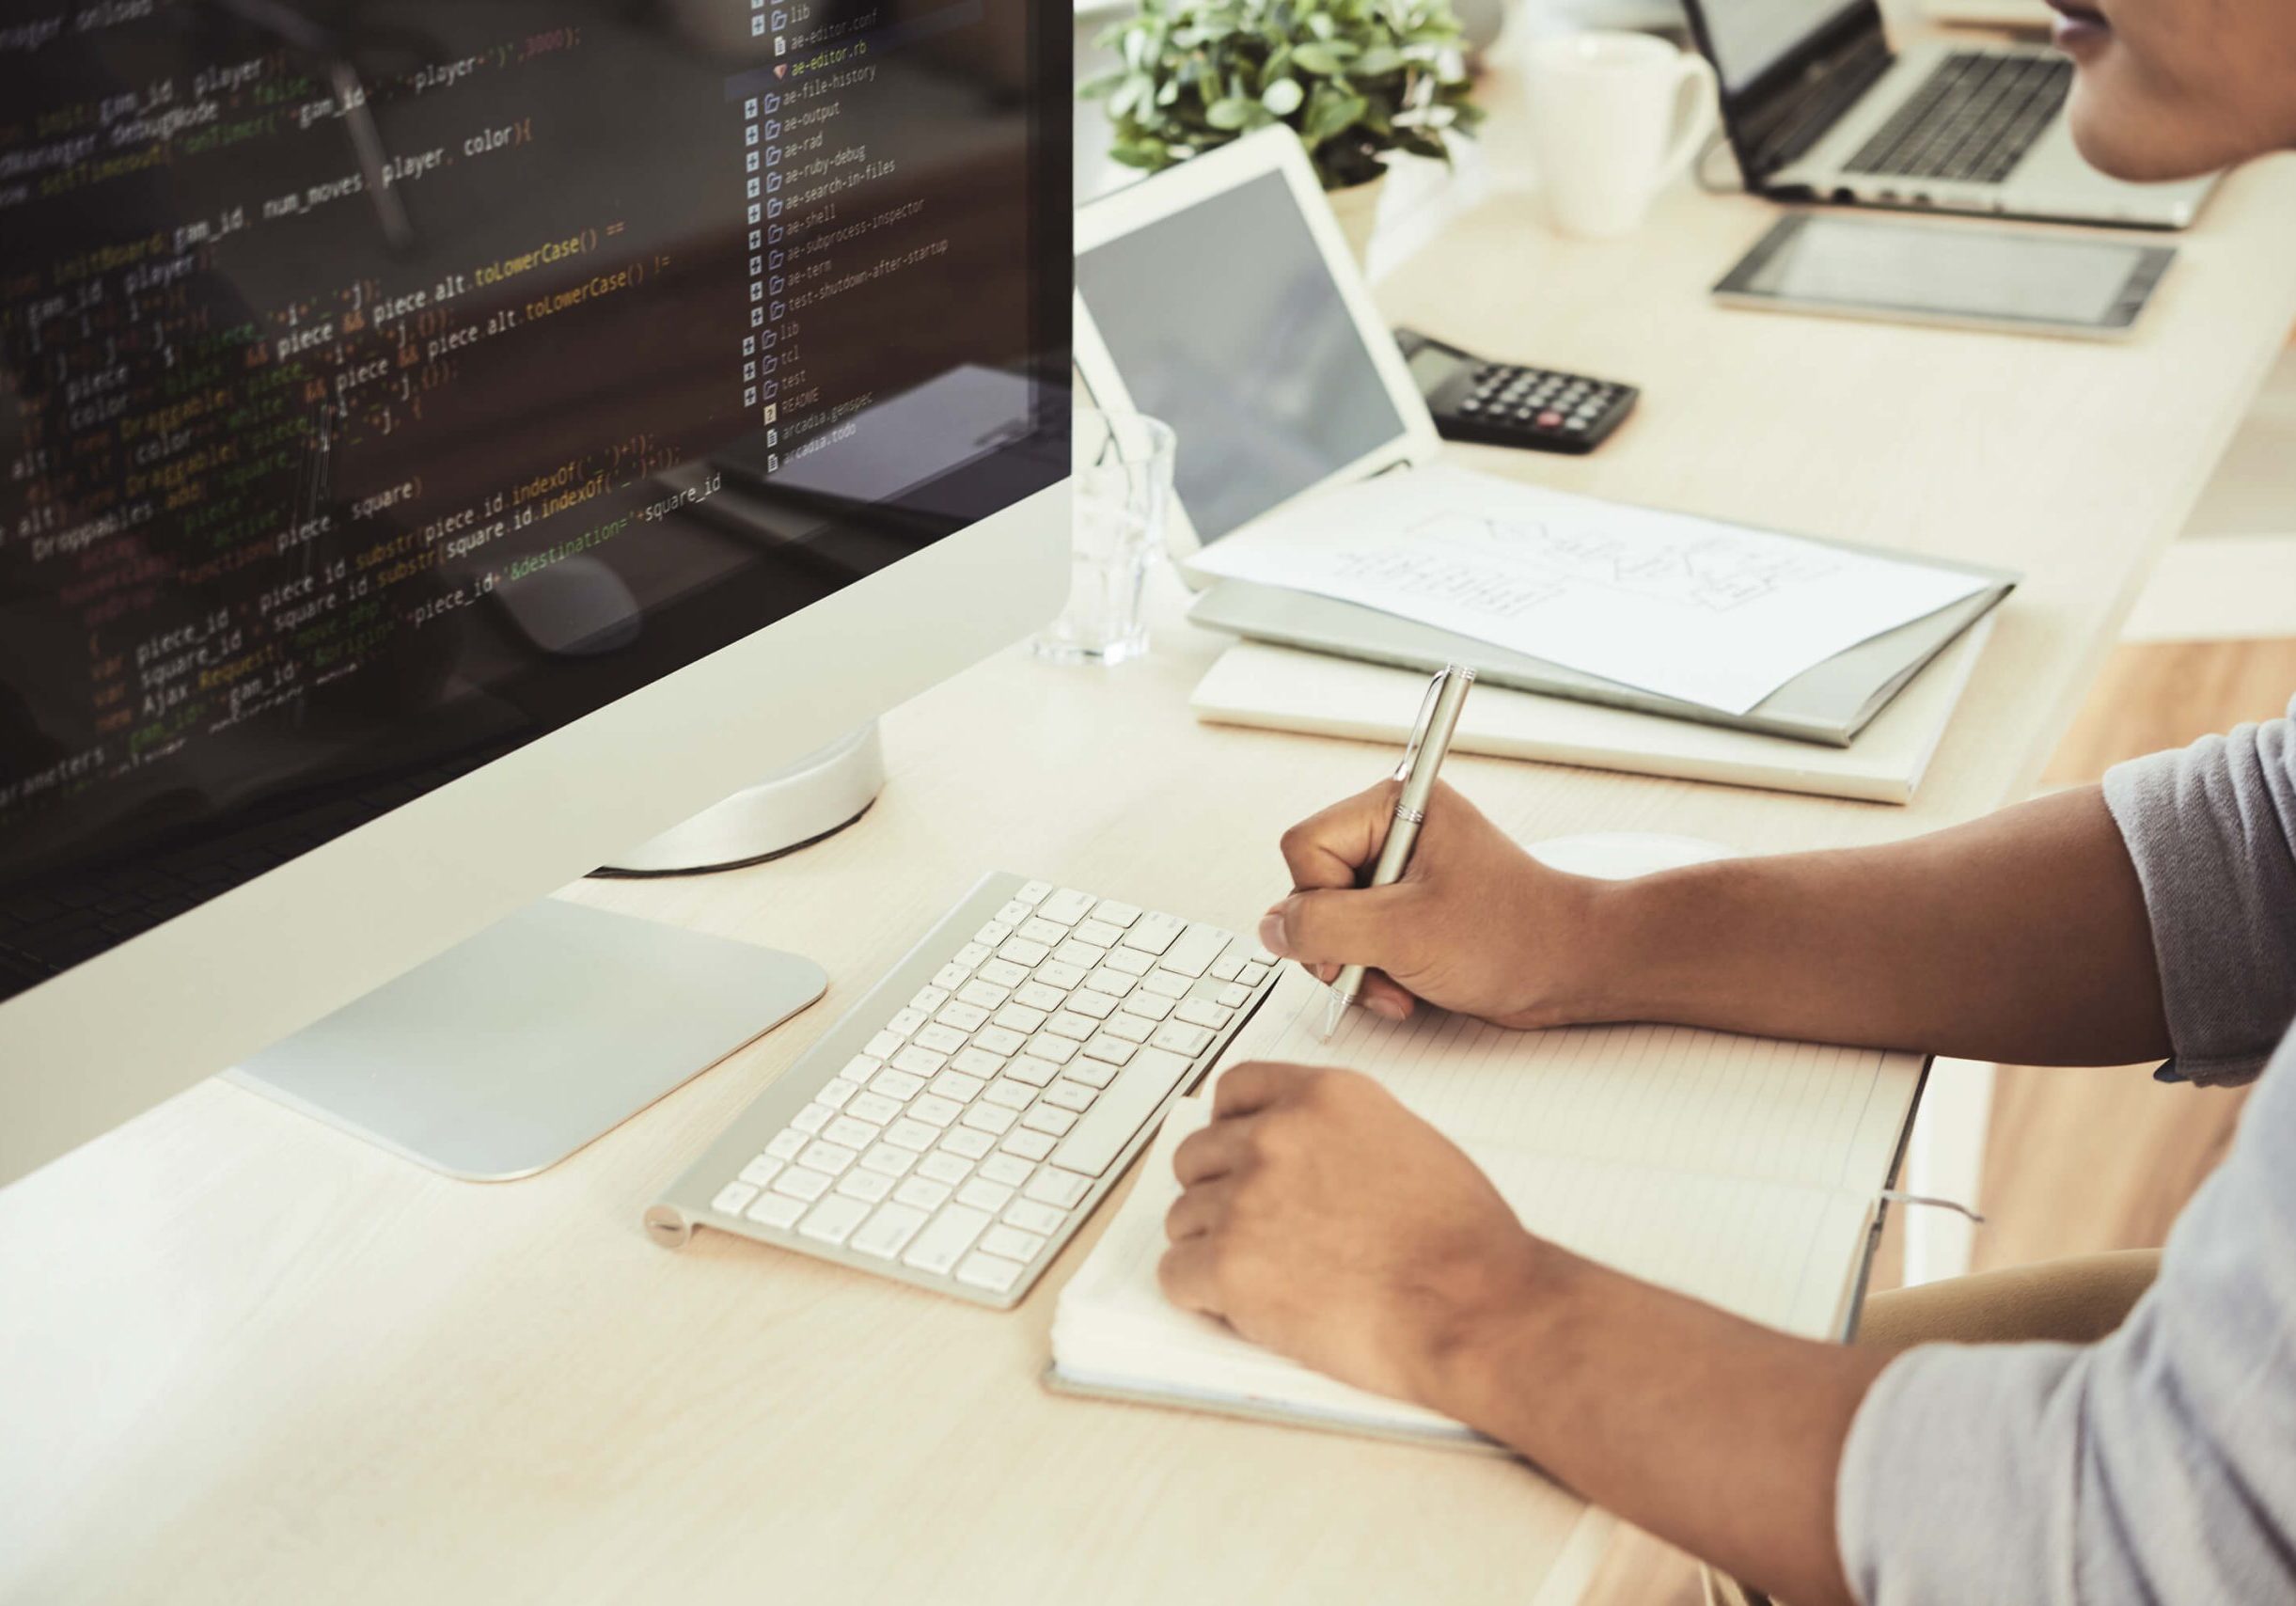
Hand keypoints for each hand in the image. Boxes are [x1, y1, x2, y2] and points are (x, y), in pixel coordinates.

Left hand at [1158, 1061, 1542, 1405]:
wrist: (1473, 1305)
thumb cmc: (1460, 1240)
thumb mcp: (1404, 1141)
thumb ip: (1336, 1135)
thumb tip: (1295, 1158)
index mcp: (1322, 1096)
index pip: (1233, 1089)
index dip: (1229, 1130)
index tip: (1234, 1157)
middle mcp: (1275, 1134)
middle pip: (1195, 1157)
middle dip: (1218, 1196)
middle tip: (1259, 1234)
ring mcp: (1246, 1198)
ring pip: (1182, 1219)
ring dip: (1214, 1250)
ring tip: (1273, 1278)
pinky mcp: (1228, 1264)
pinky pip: (1175, 1275)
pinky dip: (1202, 1296)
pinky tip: (1248, 1306)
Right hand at [1260, 779, 1606, 1027]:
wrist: (1571, 969)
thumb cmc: (1516, 936)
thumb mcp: (1405, 932)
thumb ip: (1324, 926)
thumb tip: (1272, 927)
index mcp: (1397, 806)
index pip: (1305, 847)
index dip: (1319, 899)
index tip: (1361, 929)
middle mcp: (1393, 833)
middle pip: (1311, 887)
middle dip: (1339, 942)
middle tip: (1377, 966)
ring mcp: (1398, 874)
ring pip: (1329, 922)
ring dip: (1356, 966)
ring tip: (1399, 982)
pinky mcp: (1405, 909)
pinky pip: (1355, 941)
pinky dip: (1372, 972)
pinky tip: (1406, 986)